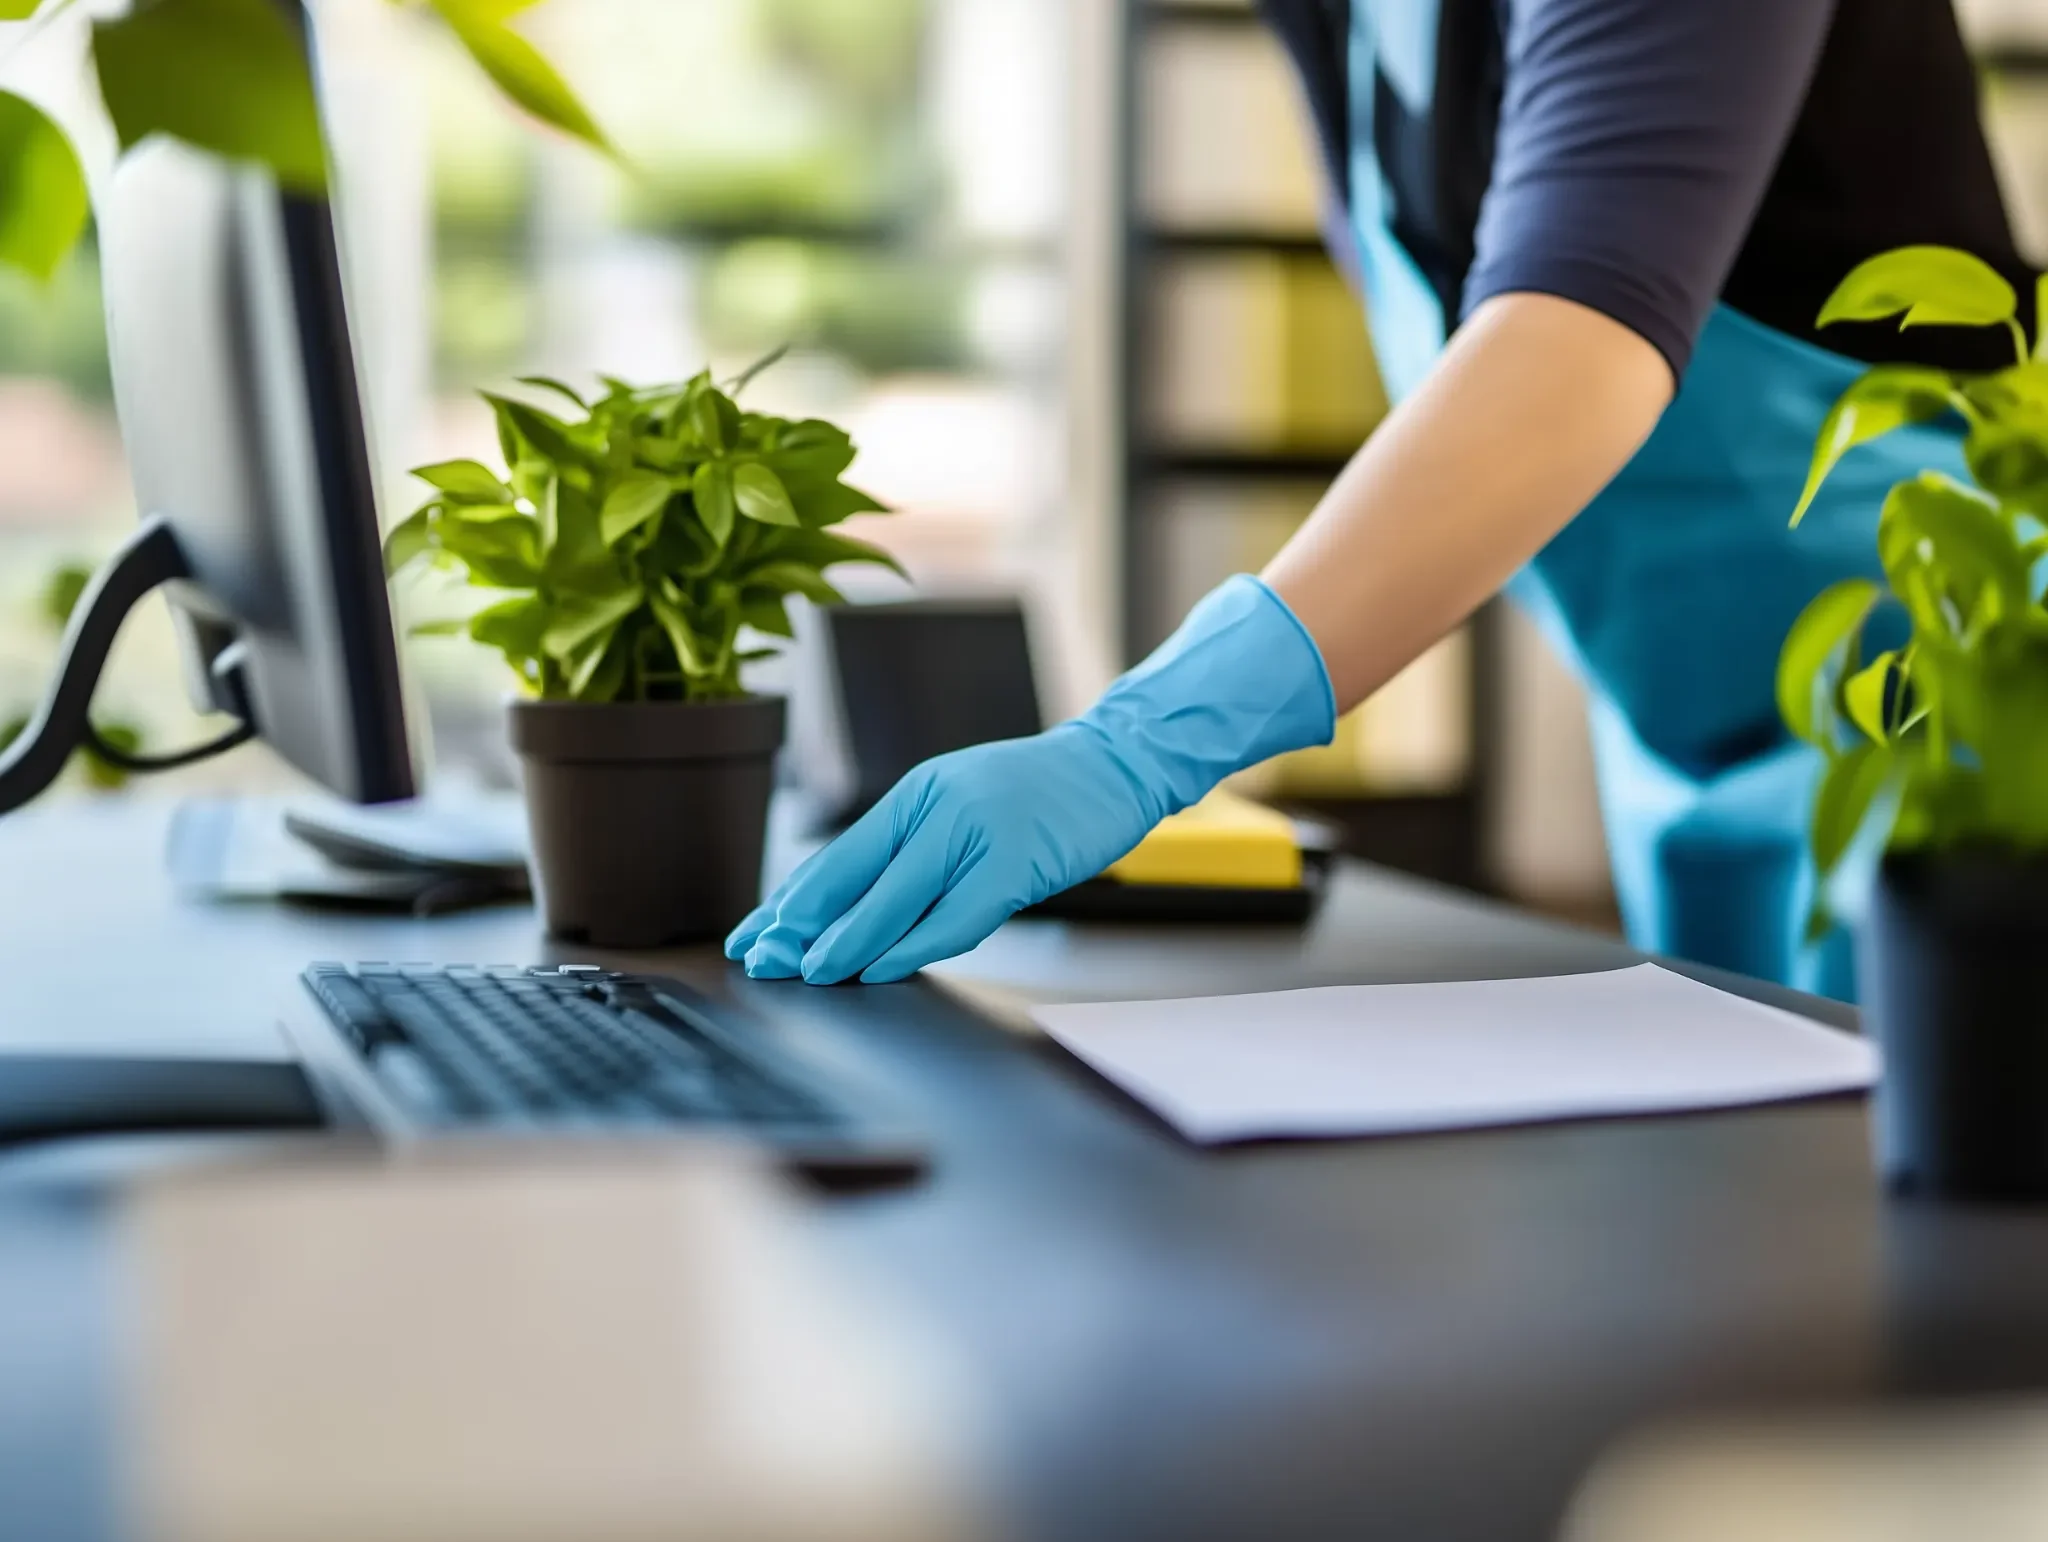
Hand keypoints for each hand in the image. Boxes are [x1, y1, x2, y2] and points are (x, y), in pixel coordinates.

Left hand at [725, 723, 1156, 983]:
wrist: (1116, 764)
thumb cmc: (1041, 795)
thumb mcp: (963, 806)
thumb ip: (917, 848)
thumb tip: (857, 906)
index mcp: (916, 794)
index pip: (839, 855)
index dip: (792, 900)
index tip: (754, 933)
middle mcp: (935, 807)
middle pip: (853, 876)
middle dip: (802, 924)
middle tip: (762, 959)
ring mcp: (975, 832)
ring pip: (895, 898)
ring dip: (848, 941)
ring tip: (809, 972)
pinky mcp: (1014, 862)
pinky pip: (954, 916)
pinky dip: (913, 946)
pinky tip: (881, 967)